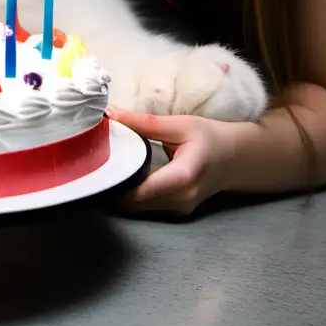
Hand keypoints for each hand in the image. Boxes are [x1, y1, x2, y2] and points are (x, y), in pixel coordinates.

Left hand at [106, 106, 237, 214]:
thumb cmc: (209, 138)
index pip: (140, 191)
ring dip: (120, 193)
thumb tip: (109, 114)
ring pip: (138, 208)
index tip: (93, 170)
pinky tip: (120, 177)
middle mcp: (181, 199)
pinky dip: (132, 195)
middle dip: (112, 187)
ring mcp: (180, 209)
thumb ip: (142, 122)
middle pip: (135, 202)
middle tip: (90, 166)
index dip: (114, 184)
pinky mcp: (176, 211)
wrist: (236, 158)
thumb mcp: (178, 124)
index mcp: (183, 177)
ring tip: (101, 170)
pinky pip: (147, 206)